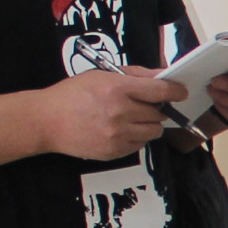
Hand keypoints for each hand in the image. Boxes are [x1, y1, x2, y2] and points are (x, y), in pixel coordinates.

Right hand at [41, 67, 183, 159]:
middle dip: (155, 108)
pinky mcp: (114, 151)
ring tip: (131, 118)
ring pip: (153, 131)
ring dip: (148, 124)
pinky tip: (120, 129)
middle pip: (159, 113)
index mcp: (117, 89)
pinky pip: (140, 145)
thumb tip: (163, 76)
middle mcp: (120, 113)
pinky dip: (136, 137)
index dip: (175, 91)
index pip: (159, 91)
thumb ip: (135, 75)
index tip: (181, 91)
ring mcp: (117, 135)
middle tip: (142, 104)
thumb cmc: (73, 94)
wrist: (47, 121)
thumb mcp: (101, 75)